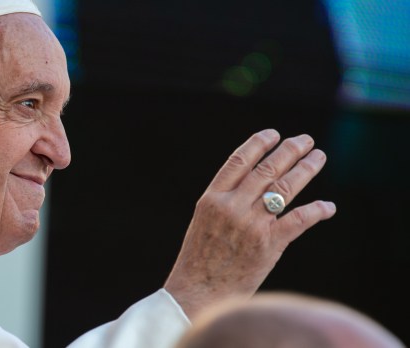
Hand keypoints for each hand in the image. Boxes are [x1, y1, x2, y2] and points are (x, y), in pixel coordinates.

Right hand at [164, 129, 335, 318]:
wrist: (198, 290)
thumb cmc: (200, 257)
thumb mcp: (204, 220)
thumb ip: (226, 199)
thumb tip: (253, 181)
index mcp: (212, 198)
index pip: (239, 161)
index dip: (259, 144)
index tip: (274, 134)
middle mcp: (232, 206)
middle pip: (267, 169)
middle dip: (289, 150)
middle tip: (305, 140)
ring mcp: (251, 224)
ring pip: (285, 188)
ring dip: (305, 170)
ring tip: (318, 157)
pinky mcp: (268, 245)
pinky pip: (298, 221)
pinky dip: (316, 211)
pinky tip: (328, 206)